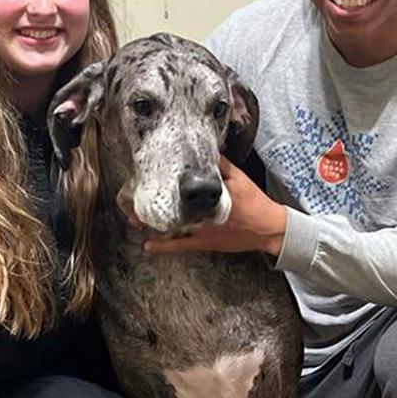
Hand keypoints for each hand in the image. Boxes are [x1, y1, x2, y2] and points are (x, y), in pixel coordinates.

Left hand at [144, 156, 286, 255]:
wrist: (267, 228)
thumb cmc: (253, 202)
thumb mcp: (239, 178)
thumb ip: (222, 166)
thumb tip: (207, 150)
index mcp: (208, 195)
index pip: (181, 186)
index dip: (162, 183)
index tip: (144, 178)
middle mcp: (201, 213)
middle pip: (170, 206)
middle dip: (151, 204)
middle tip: (129, 201)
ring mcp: (201, 230)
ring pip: (171, 226)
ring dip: (152, 224)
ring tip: (132, 220)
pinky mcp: (204, 242)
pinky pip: (181, 246)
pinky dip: (164, 247)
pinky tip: (147, 246)